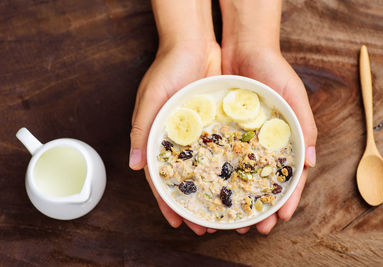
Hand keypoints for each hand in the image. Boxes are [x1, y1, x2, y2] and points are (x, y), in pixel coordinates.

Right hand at [129, 41, 220, 234]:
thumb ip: (142, 130)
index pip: (163, 179)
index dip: (169, 203)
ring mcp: (202, 135)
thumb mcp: (150, 99)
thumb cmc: (166, 70)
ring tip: (229, 211)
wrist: (193, 44)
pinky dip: (233, 167)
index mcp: (161, 140)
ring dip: (218, 190)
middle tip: (209, 227)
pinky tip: (242, 181)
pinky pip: (227, 150)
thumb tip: (134, 164)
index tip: (179, 223)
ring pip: (211, 169)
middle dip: (197, 204)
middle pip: (190, 180)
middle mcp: (183, 142)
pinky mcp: (220, 124)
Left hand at [222, 44, 317, 233]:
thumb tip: (311, 162)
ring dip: (236, 197)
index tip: (279, 218)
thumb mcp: (294, 94)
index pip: (287, 177)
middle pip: (260, 182)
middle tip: (252, 228)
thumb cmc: (274, 70)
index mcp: (283, 140)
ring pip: (238, 175)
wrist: (243, 48)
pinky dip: (216, 174)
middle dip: (259, 206)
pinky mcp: (221, 131)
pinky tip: (210, 189)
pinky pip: (217, 155)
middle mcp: (260, 144)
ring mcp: (240, 139)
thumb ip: (304, 125)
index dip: (285, 198)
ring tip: (230, 219)